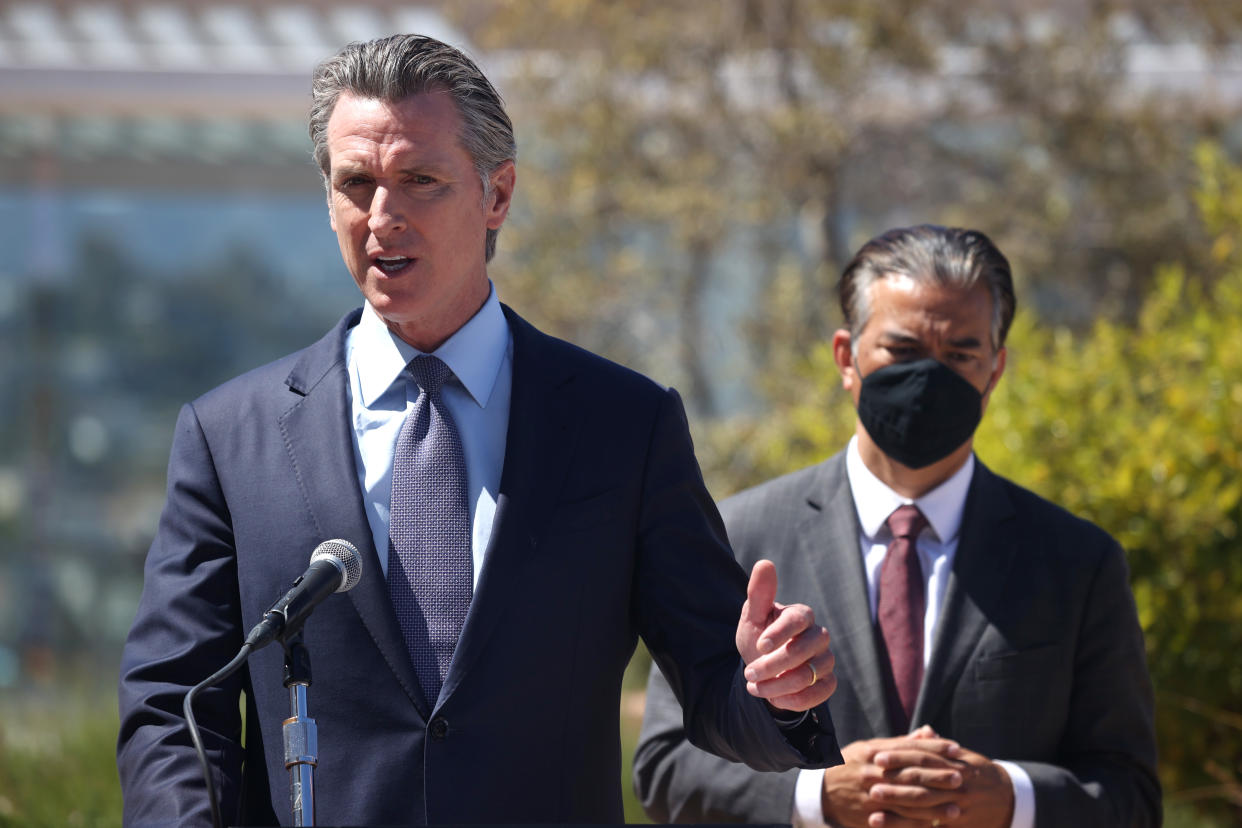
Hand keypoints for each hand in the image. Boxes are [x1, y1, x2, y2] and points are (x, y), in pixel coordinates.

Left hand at [736, 559, 835, 710]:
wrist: (764, 669)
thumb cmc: (759, 636)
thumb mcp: (752, 616)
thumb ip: (759, 593)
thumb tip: (765, 563)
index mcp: (801, 615)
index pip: (798, 620)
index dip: (779, 633)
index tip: (760, 646)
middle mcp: (819, 635)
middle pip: (804, 650)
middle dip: (773, 665)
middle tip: (749, 673)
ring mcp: (826, 659)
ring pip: (810, 674)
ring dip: (779, 685)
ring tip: (754, 687)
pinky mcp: (828, 682)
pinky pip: (821, 692)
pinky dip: (796, 700)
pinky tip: (774, 699)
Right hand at [821, 730, 964, 827]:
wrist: (822, 792)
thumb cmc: (851, 765)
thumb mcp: (871, 748)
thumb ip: (902, 743)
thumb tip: (929, 732)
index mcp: (874, 753)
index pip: (910, 748)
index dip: (934, 748)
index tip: (956, 747)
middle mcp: (873, 774)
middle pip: (911, 775)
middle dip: (937, 776)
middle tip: (961, 776)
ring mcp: (872, 797)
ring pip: (907, 802)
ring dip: (933, 805)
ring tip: (956, 805)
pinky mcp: (870, 817)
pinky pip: (898, 822)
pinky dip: (918, 824)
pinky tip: (935, 823)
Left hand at [867, 737, 1014, 827]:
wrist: (1010, 799)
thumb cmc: (980, 774)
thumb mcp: (965, 757)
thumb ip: (940, 748)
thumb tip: (923, 731)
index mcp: (955, 764)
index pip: (922, 758)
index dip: (899, 757)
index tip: (876, 756)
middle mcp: (957, 785)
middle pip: (921, 784)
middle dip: (894, 784)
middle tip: (868, 783)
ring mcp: (959, 808)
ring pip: (925, 810)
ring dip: (898, 813)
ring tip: (873, 812)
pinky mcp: (959, 827)